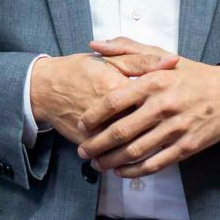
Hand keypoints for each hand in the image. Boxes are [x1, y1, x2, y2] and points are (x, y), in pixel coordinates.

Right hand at [29, 43, 179, 144]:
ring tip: (155, 145)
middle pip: (144, 126)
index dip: (166, 106)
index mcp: (119, 86)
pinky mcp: (87, 141)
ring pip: (128, 144)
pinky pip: (110, 154)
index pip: (153, 101)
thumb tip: (173, 60)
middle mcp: (110, 110)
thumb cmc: (80, 70)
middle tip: (168, 130)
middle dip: (159, 130)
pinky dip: (122, 159)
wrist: (45, 88)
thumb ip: (143, 60)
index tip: (173, 107)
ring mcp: (98, 128)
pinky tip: (131, 159)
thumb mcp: (111, 60)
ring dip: (143, 148)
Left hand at [76, 39, 219, 177]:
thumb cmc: (192, 74)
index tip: (82, 123)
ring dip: (111, 160)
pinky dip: (135, 171)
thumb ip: (126, 49)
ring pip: (135, 151)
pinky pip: (155, 163)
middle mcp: (163, 105)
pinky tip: (122, 171)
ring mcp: (175, 128)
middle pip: (121, 130)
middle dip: (97, 144)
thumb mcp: (161, 55)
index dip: (94, 115)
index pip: (114, 101)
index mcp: (154, 81)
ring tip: (97, 164)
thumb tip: (94, 45)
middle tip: (82, 150)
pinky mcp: (186, 147)